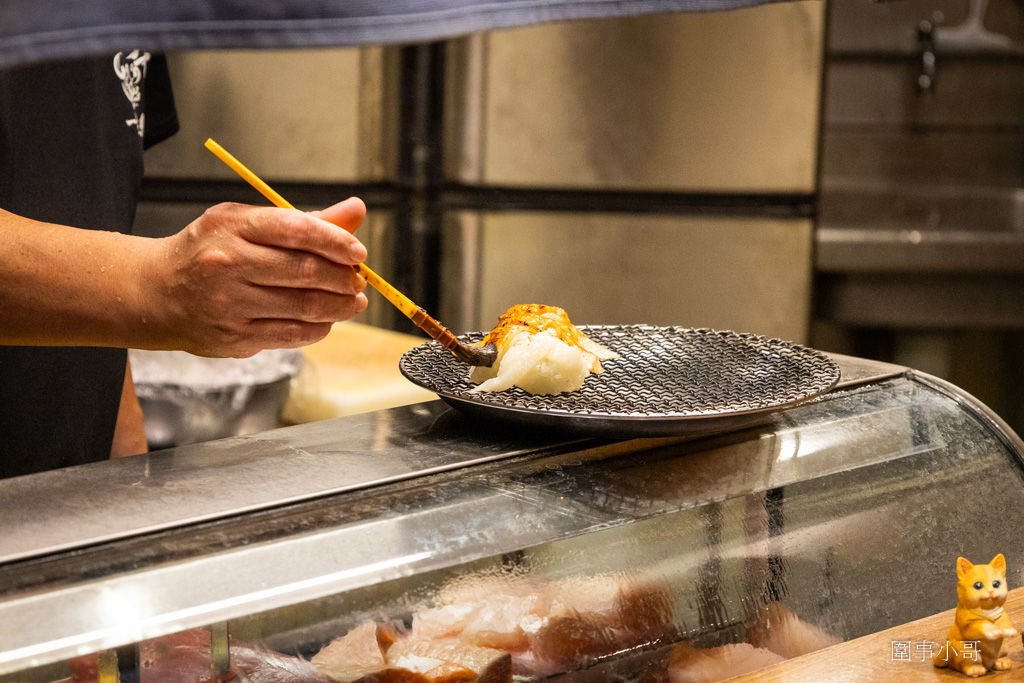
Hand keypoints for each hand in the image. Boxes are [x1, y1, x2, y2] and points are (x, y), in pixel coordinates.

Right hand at [141, 198, 367, 356]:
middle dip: (343, 278)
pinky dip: (319, 327)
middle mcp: (228, 264)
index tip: (358, 253)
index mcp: (233, 226)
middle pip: (305, 271)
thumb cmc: (211, 252)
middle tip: (358, 280)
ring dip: (339, 305)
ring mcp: (230, 304)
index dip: (336, 242)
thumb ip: (304, 220)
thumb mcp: (247, 224)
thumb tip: (356, 211)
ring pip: (303, 306)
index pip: (297, 230)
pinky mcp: (234, 336)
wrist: (156, 293)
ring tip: (354, 300)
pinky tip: (328, 319)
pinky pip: (292, 334)